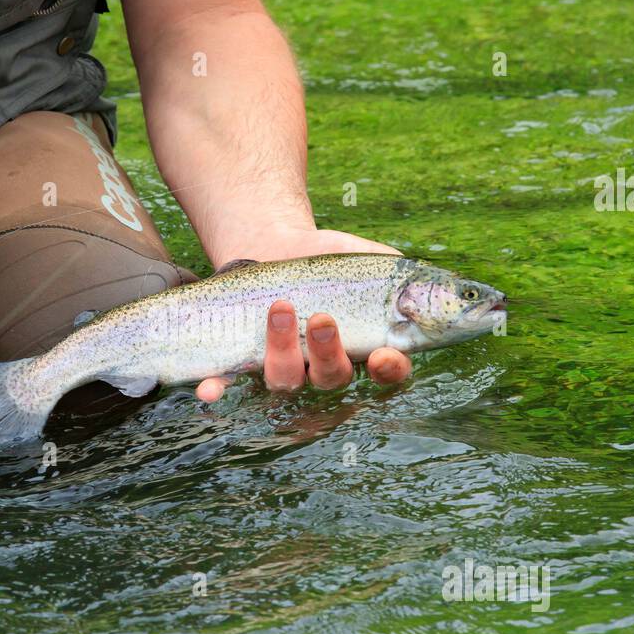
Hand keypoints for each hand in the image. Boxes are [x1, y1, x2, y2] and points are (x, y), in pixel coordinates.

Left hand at [196, 225, 412, 401]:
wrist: (272, 241)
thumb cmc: (328, 257)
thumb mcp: (367, 259)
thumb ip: (400, 275)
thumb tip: (426, 286)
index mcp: (361, 349)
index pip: (385, 375)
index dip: (388, 373)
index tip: (385, 356)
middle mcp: (322, 367)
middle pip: (332, 379)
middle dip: (328, 353)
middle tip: (322, 319)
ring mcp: (281, 365)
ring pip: (286, 379)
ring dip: (282, 349)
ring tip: (279, 307)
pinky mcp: (240, 358)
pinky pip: (227, 382)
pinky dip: (217, 389)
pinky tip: (207, 392)